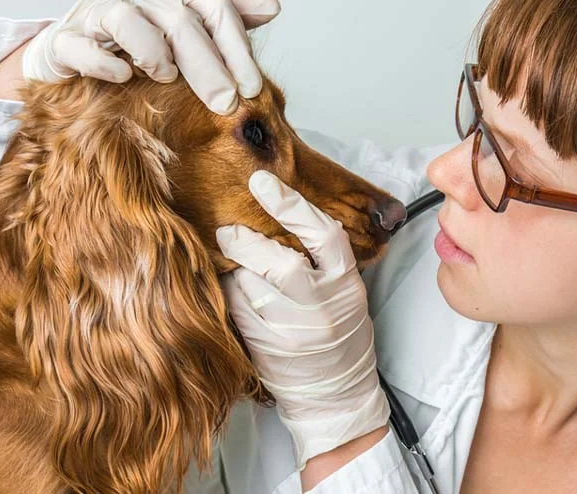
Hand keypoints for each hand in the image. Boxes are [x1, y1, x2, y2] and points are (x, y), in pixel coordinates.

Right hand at [22, 0, 279, 113]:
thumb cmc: (133, 37)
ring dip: (153, 52)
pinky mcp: (64, 40)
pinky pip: (79, 45)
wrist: (67, 45)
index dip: (236, 47)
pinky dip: (102, 61)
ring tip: (167, 78)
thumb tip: (273, 6)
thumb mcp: (183, 23)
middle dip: (207, 65)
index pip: (213, 6)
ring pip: (128, 20)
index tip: (253, 88)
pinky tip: (122, 77)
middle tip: (226, 103)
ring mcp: (95, 13)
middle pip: (178, 19)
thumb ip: (225, 17)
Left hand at [215, 170, 389, 468]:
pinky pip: (237, 308)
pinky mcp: (265, 346)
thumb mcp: (347, 292)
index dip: (293, 205)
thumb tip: (286, 212)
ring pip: (252, 286)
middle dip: (248, 242)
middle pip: (281, 263)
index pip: (324, 235)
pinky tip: (232, 288)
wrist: (336, 394)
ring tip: (232, 262)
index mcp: (346, 284)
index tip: (264, 182)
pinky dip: (230, 291)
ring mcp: (292, 329)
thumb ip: (324, 258)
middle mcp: (320, 306)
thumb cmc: (342, 334)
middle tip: (229, 231)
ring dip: (235, 268)